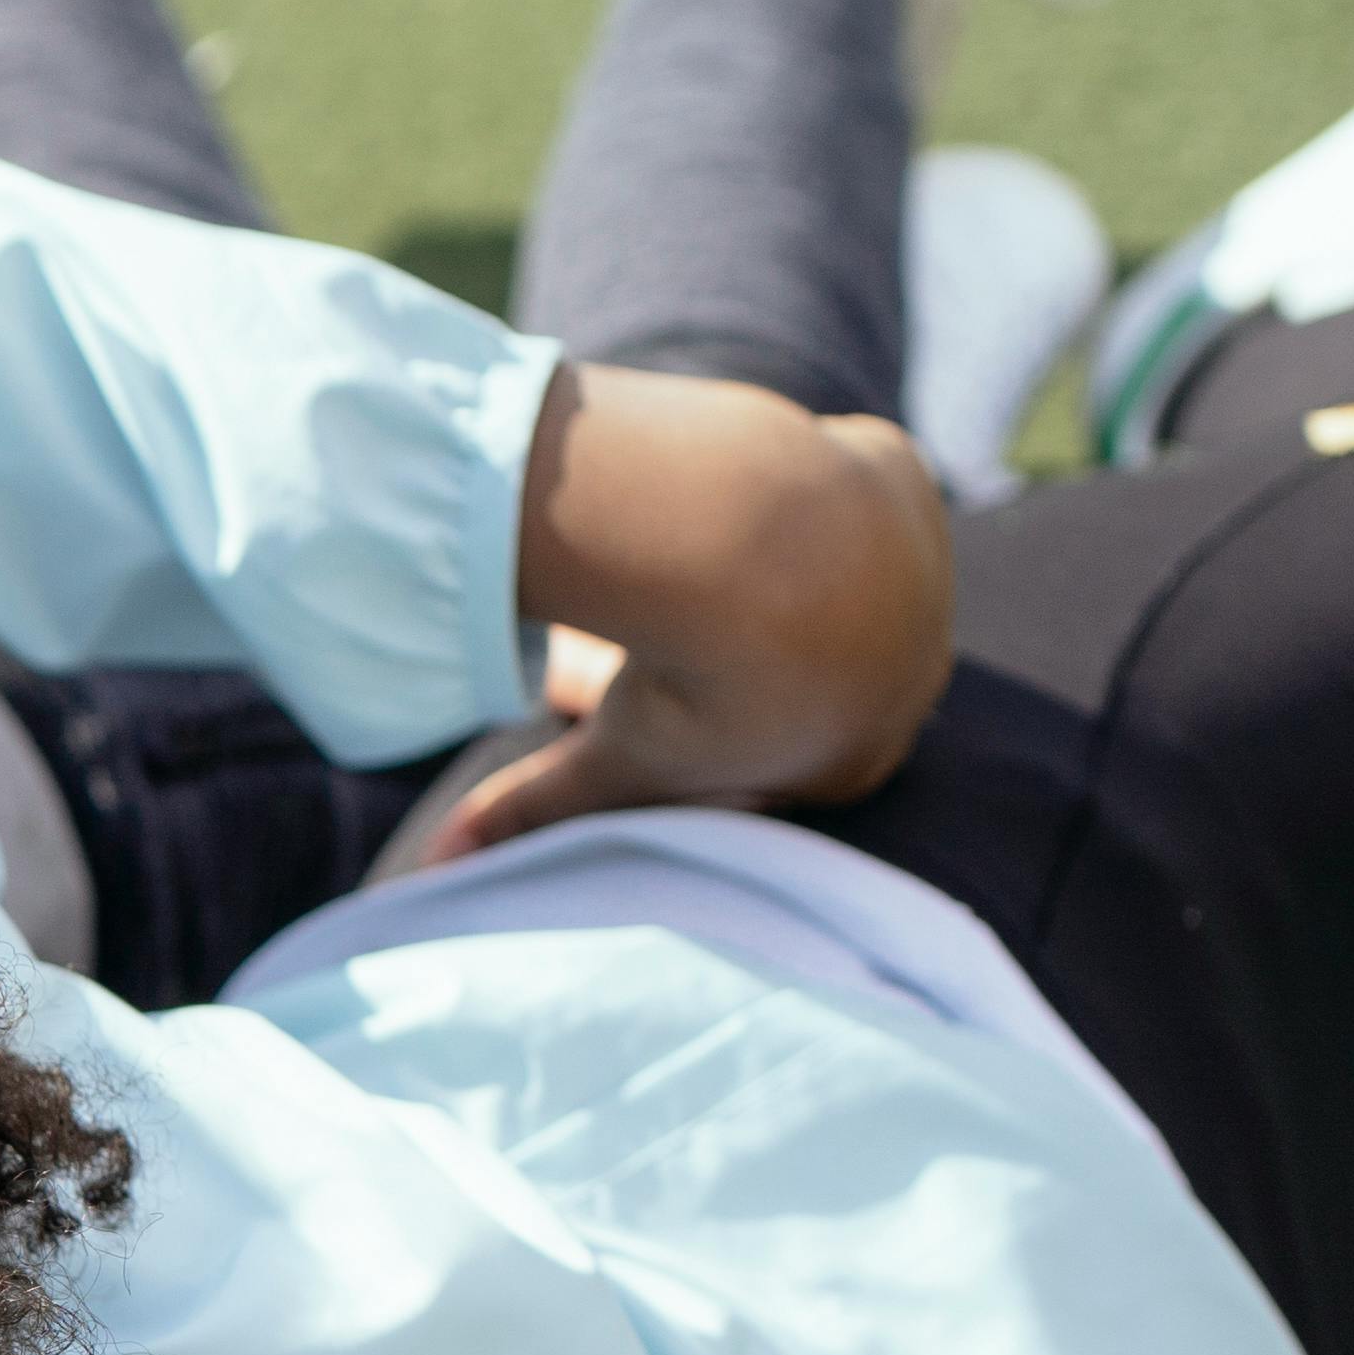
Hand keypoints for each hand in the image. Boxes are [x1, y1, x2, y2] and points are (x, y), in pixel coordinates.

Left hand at [433, 366, 949, 861]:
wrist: (764, 551)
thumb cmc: (690, 687)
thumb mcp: (605, 763)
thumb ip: (531, 816)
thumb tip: (433, 868)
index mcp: (854, 758)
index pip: (787, 760)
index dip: (708, 736)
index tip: (644, 707)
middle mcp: (907, 671)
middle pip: (812, 669)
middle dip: (735, 662)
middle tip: (657, 643)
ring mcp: (919, 576)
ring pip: (836, 578)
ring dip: (771, 579)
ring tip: (693, 566)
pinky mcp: (902, 486)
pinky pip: (850, 492)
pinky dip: (802, 498)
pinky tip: (750, 494)